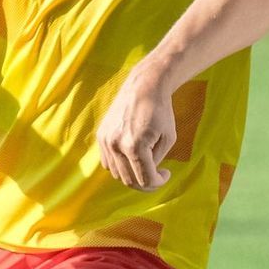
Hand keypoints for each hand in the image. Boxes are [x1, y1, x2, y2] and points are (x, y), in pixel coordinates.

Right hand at [97, 67, 175, 190]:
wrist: (144, 86)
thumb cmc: (161, 111)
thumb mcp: (168, 139)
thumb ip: (156, 162)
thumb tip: (147, 176)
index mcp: (135, 147)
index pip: (145, 180)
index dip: (158, 183)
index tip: (166, 174)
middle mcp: (116, 145)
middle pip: (129, 181)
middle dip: (146, 183)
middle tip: (157, 175)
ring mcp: (105, 140)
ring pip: (117, 174)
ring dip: (133, 175)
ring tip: (146, 165)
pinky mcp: (101, 135)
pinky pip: (108, 162)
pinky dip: (120, 166)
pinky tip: (133, 157)